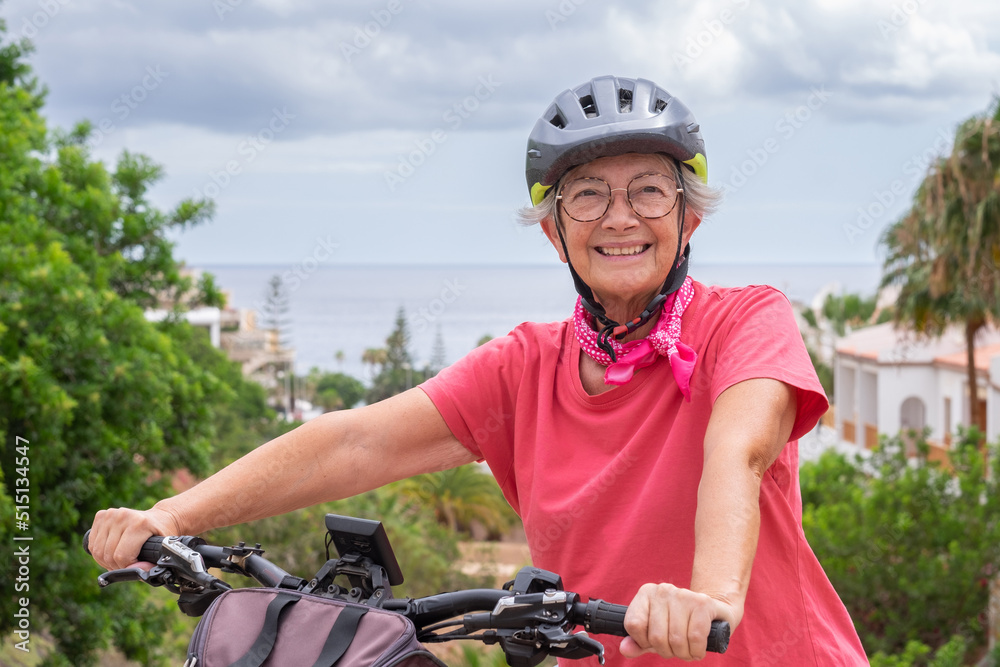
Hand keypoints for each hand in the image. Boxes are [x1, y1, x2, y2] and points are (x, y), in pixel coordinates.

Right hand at [87, 506, 179, 570]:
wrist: (160, 518)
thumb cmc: (161, 536)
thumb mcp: (162, 551)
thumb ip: (150, 565)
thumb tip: (136, 570)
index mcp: (139, 524)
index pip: (121, 556)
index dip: (126, 567)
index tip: (135, 565)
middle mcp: (123, 516)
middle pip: (107, 555)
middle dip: (116, 566)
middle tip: (127, 564)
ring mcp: (111, 514)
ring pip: (97, 551)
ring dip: (106, 561)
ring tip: (120, 559)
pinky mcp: (101, 515)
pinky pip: (92, 543)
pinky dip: (99, 553)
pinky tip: (111, 550)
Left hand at [620, 583, 739, 660]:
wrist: (713, 614)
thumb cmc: (679, 625)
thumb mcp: (654, 633)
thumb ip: (637, 642)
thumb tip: (624, 649)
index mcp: (646, 593)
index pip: (633, 625)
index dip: (643, 641)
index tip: (654, 642)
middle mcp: (662, 590)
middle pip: (656, 637)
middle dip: (667, 652)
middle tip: (675, 650)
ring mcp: (683, 594)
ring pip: (676, 639)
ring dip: (683, 654)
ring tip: (687, 650)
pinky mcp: (702, 603)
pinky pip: (695, 637)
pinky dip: (697, 651)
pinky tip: (698, 650)